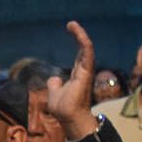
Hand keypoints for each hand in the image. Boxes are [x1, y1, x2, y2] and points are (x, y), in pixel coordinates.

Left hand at [45, 21, 98, 139]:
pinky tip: (80, 34)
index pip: (79, 54)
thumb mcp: (55, 92)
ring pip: (86, 49)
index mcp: (78, 74)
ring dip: (80, 36)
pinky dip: (84, 44)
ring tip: (72, 25)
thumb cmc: (64, 108)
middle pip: (83, 49)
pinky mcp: (85, 73)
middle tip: (71, 23)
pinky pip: (87, 55)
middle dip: (78, 35)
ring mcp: (86, 72)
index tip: (70, 28)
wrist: (68, 118)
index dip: (76, 41)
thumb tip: (54, 78)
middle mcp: (84, 71)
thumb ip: (55, 84)